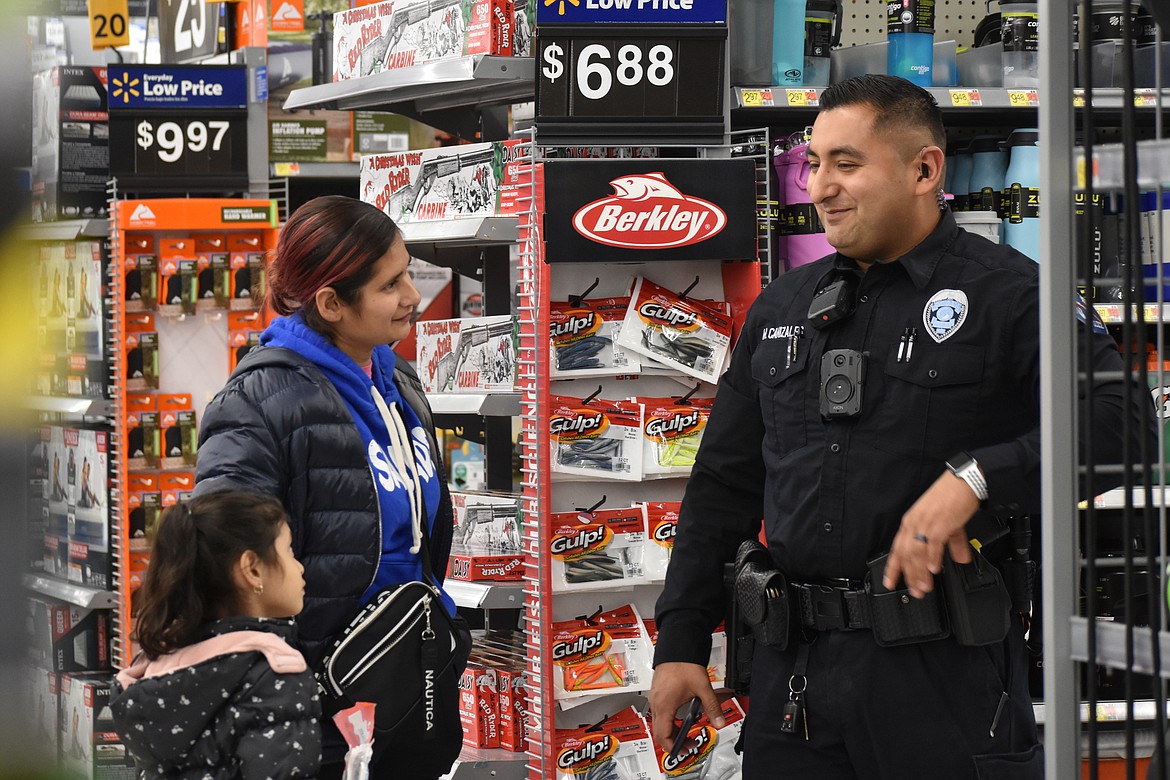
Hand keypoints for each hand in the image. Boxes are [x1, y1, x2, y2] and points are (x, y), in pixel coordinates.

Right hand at [648, 662, 724, 751]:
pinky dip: (669, 719)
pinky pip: (659, 712)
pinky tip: (681, 715)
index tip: (683, 750)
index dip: (673, 747)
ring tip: (686, 731)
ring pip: (658, 722)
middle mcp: (656, 702)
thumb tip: (719, 721)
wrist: (677, 646)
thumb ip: (712, 707)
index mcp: (664, 705)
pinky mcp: (657, 692)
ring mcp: (655, 697)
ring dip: (671, 730)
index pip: (663, 736)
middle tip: (688, 744)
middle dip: (674, 741)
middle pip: (659, 731)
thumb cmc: (684, 663)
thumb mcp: (702, 688)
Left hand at [883, 471, 980, 598]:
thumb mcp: (947, 522)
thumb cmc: (952, 497)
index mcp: (911, 522)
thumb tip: (961, 559)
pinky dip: (932, 558)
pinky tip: (934, 570)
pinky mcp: (940, 523)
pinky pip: (933, 543)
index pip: (897, 548)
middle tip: (914, 592)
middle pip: (906, 554)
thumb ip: (953, 544)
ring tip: (924, 587)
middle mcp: (915, 523)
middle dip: (909, 576)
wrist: (964, 481)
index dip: (893, 567)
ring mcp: (926, 523)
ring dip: (920, 572)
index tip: (889, 582)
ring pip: (917, 552)